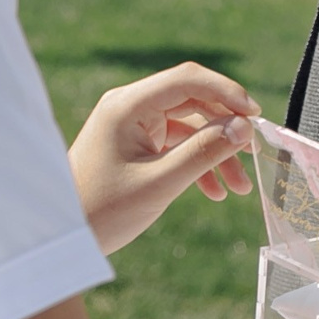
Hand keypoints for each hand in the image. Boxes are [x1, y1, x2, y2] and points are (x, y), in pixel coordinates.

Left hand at [69, 63, 259, 254]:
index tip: (255, 117)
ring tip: (240, 188)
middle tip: (254, 152)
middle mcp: (130, 107)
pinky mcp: (136, 144)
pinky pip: (177, 144)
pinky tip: (215, 192)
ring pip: (190, 126)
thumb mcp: (160, 183)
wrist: (64, 239)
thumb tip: (244, 127)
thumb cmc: (103, 211)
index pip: (188, 79)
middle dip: (226, 128)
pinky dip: (198, 164)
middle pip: (193, 101)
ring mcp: (133, 125)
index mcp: (128, 105)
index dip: (227, 92)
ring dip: (216, 152)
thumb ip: (204, 152)